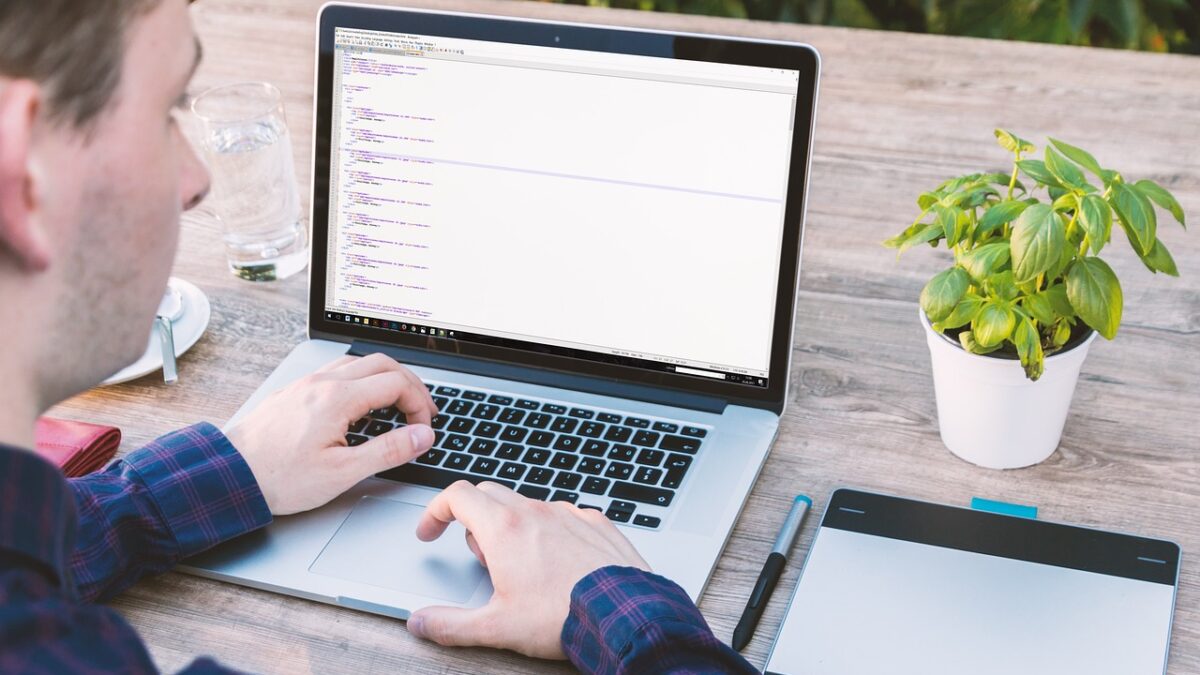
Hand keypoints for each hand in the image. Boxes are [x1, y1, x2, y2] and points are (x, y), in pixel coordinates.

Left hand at [225, 353, 437, 514]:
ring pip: (359, 362)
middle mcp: (323, 382)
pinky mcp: (295, 391)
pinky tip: (361, 402)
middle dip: (409, 384)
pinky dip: (362, 379)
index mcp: (339, 398)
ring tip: (397, 403)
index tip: (423, 426)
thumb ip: (388, 451)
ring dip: (385, 378)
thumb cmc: (280, 477)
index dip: (419, 403)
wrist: (230, 475)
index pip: (396, 383)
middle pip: (382, 363)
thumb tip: (421, 436)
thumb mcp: (342, 472)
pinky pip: (337, 371)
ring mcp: (307, 383)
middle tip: (422, 409)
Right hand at [407, 481, 649, 658]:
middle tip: (482, 560)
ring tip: (523, 569)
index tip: (432, 532)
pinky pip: (564, 516)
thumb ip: (451, 624)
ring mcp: (569, 514)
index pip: (457, 495)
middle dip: (474, 521)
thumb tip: (422, 623)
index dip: (436, 511)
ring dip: (513, 527)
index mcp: (504, 530)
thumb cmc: (564, 617)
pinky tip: (559, 563)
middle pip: (488, 494)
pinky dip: (551, 532)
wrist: (625, 616)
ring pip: (527, 505)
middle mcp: (535, 513)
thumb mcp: (497, 627)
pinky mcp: (596, 523)